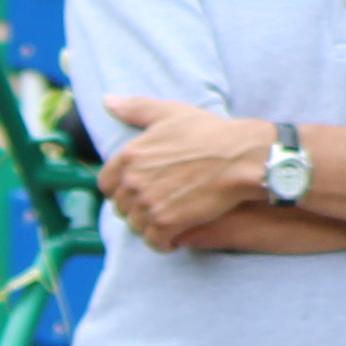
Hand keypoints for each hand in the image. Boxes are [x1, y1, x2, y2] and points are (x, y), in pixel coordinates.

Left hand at [94, 94, 267, 250]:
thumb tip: (107, 101)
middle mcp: (134, 181)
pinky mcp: (167, 223)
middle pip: (121, 207)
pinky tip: (174, 238)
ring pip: (136, 226)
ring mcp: (149, 203)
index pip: (106, 184)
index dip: (121, 189)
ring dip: (149, 226)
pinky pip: (154, 241)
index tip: (138, 191)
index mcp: (129, 155)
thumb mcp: (170, 113)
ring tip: (166, 221)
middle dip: (136, 208)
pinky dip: (162, 243)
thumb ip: (135, 108)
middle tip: (157, 206)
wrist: (239, 157)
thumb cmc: (208, 132)